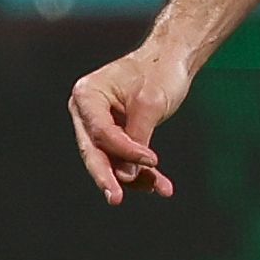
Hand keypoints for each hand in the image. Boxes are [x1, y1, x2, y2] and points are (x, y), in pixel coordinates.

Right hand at [67, 41, 196, 203]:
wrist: (173, 60)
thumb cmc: (160, 70)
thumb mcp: (150, 103)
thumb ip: (137, 138)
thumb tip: (127, 176)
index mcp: (87, 94)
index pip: (100, 132)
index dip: (124, 150)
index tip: (152, 159)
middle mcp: (86, 111)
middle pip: (94, 151)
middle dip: (108, 177)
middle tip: (115, 198)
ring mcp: (98, 124)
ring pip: (110, 160)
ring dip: (134, 178)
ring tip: (159, 187)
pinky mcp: (114, 134)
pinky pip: (123, 158)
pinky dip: (141, 172)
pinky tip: (160, 185)